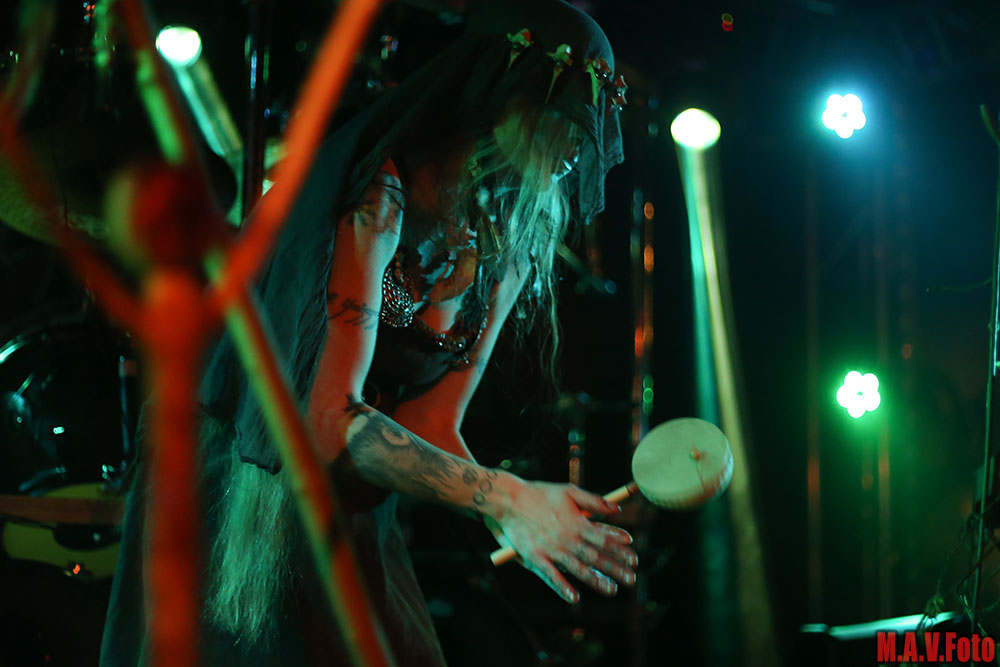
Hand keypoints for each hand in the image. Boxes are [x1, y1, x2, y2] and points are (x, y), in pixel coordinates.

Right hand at [487, 476, 636, 602]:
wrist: (507, 499)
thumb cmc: (538, 494)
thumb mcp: (569, 491)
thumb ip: (594, 500)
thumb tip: (617, 508)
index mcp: (576, 521)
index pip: (604, 538)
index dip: (620, 550)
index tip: (634, 559)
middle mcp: (566, 537)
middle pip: (595, 556)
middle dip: (615, 568)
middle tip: (631, 580)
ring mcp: (551, 549)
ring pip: (577, 568)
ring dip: (595, 580)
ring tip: (612, 590)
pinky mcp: (534, 557)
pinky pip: (550, 575)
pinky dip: (562, 587)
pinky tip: (574, 597)